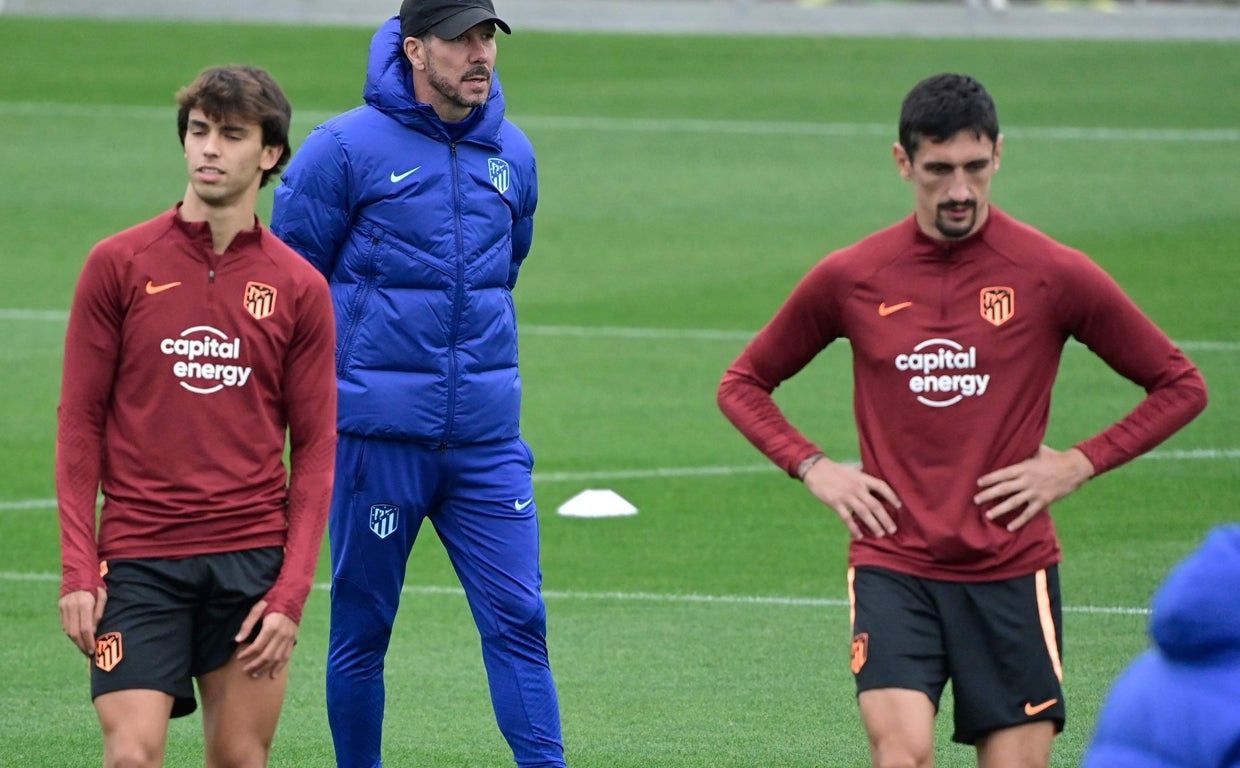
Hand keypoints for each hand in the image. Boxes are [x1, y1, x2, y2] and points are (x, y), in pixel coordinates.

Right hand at [59, 587, 105, 655]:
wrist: (79, 573)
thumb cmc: (96, 586)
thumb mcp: (103, 596)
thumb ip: (99, 613)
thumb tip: (93, 631)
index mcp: (85, 603)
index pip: (86, 628)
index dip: (89, 641)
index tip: (93, 650)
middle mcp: (72, 606)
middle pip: (75, 632)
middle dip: (82, 645)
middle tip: (89, 653)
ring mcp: (64, 607)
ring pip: (68, 630)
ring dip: (76, 641)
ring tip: (84, 648)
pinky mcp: (60, 608)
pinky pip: (65, 625)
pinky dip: (71, 634)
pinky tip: (78, 639)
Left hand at [234, 600, 298, 678]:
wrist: (292, 596)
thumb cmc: (272, 600)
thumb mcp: (257, 608)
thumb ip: (247, 624)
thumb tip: (237, 639)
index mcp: (272, 626)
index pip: (258, 646)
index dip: (247, 653)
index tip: (239, 657)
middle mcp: (282, 634)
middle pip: (267, 655)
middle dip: (255, 665)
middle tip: (245, 670)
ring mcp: (289, 638)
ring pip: (277, 658)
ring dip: (265, 668)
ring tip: (255, 674)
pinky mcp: (293, 639)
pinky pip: (287, 656)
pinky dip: (280, 667)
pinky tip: (272, 674)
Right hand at [802, 458, 900, 539]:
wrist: (815, 469)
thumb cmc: (834, 470)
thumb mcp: (852, 471)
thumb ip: (863, 478)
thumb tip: (874, 486)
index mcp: (862, 478)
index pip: (881, 486)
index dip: (892, 496)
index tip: (899, 506)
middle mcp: (856, 487)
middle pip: (875, 504)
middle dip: (885, 518)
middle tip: (892, 530)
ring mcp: (846, 495)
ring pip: (864, 513)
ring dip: (873, 525)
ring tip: (880, 535)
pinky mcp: (835, 502)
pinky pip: (847, 518)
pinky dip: (854, 528)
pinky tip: (859, 536)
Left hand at [975, 445, 1094, 531]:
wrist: (1076, 467)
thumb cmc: (1055, 457)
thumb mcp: (1038, 450)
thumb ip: (1025, 450)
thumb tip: (1014, 441)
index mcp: (1024, 467)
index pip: (1003, 473)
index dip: (990, 478)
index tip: (978, 483)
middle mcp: (1027, 480)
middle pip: (1004, 489)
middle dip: (988, 495)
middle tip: (976, 500)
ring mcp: (1035, 491)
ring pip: (1014, 502)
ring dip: (1000, 509)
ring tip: (988, 515)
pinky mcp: (1044, 501)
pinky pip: (1029, 513)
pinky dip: (1019, 520)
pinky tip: (1010, 527)